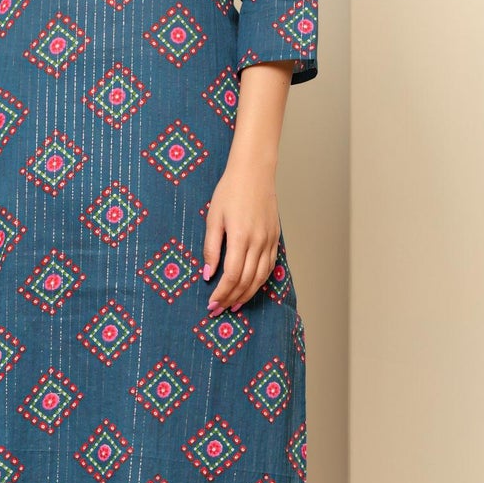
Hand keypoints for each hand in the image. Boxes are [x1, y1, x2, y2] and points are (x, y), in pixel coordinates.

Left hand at [202, 154, 280, 310]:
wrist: (254, 172)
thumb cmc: (230, 191)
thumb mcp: (213, 217)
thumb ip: (211, 247)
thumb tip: (208, 274)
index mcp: (241, 237)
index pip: (232, 275)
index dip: (222, 293)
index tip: (212, 304)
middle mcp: (258, 242)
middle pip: (247, 280)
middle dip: (232, 299)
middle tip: (219, 310)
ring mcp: (269, 241)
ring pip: (261, 277)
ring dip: (247, 294)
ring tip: (234, 305)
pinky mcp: (275, 238)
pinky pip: (269, 267)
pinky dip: (259, 281)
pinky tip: (250, 288)